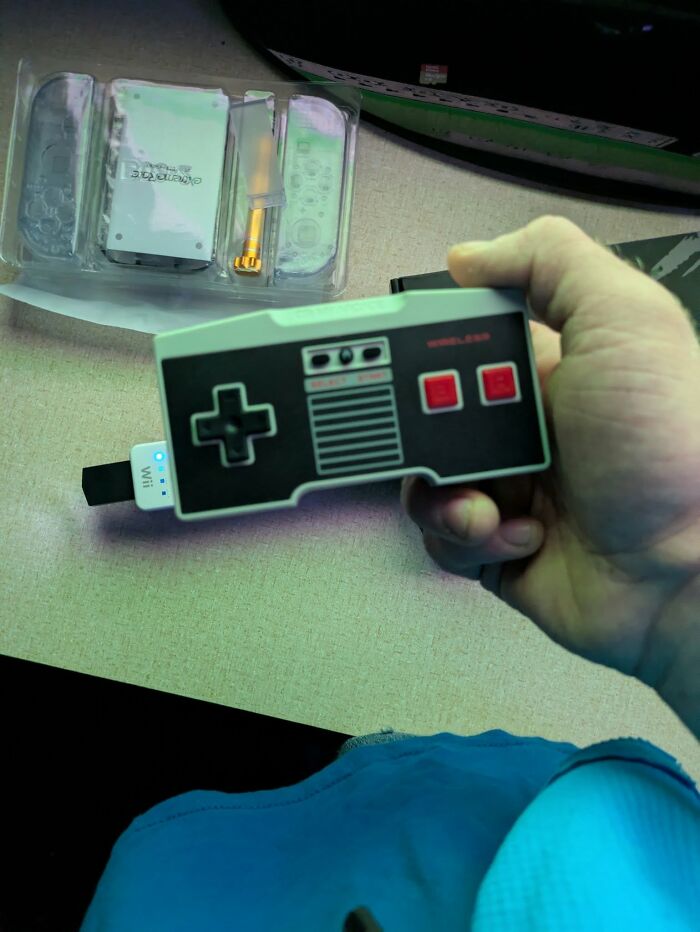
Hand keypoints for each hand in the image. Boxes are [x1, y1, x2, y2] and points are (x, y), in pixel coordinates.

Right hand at [401, 216, 699, 685]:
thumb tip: (472, 256)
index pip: (463, 341)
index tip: (410, 358)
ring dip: (443, 492)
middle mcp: (528, 428)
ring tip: (492, 501)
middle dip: (425, 429)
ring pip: (427, 477)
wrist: (689, 570)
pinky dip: (465, 537)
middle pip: (431, 412)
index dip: (430, 346)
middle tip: (460, 441)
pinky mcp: (500, 546)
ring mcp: (513, 489)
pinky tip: (518, 535)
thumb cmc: (677, 448)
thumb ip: (552, 264)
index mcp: (552, 368)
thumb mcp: (626, 321)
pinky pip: (443, 536)